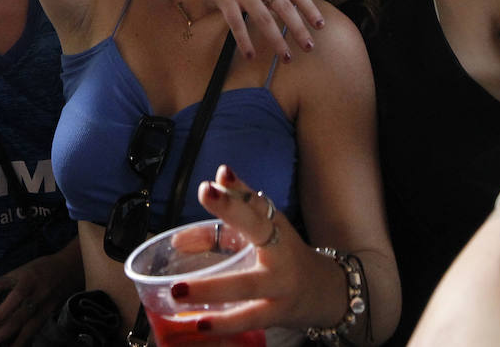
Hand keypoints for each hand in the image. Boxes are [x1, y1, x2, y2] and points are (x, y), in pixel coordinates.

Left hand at [0, 250, 77, 346]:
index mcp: (28, 280)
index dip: (5, 308)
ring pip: (27, 329)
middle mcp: (37, 296)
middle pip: (19, 317)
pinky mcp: (48, 317)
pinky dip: (22, 342)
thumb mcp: (16, 272)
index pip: (16, 294)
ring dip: (11, 343)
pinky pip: (33, 332)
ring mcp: (44, 308)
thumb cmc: (36, 270)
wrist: (68, 270)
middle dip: (0, 334)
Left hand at [167, 166, 346, 334]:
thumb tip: (175, 240)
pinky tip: (200, 322)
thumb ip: (218, 232)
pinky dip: (224, 323)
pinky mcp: (277, 313)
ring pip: (246, 285)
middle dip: (231, 209)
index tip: (218, 176)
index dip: (237, 189)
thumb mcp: (259, 236)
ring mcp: (280, 284)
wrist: (324, 292)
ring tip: (177, 289)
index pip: (255, 203)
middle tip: (205, 192)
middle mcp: (280, 249)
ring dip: (210, 288)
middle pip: (257, 227)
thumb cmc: (283, 257)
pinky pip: (248, 318)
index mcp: (274, 226)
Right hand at [178, 0, 323, 59]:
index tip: (320, 25)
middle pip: (284, 7)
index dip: (310, 8)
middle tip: (309, 46)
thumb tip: (290, 8)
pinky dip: (245, 42)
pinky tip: (251, 55)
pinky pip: (237, 24)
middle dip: (299, 29)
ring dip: (277, 41)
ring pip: (264, 19)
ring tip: (286, 56)